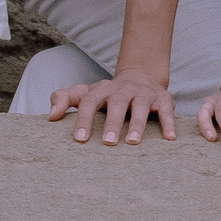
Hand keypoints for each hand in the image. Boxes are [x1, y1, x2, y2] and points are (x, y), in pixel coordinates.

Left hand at [47, 75, 176, 143]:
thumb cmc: (108, 95)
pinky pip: (166, 110)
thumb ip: (64, 99)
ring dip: (137, 123)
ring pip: (140, 105)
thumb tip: (51, 116)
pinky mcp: (163, 98)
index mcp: (102, 89)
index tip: (80, 139)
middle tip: (108, 143)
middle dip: (112, 122)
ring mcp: (143, 93)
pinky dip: (168, 123)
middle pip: (116, 103)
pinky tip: (169, 138)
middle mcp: (123, 89)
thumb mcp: (85, 93)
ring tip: (133, 142)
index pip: (89, 101)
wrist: (141, 78)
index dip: (84, 119)